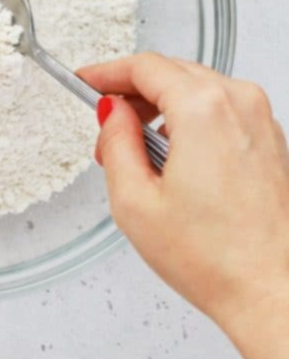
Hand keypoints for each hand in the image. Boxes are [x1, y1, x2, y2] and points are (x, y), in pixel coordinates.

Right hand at [78, 53, 288, 358]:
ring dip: (161, 109)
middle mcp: (239, 104)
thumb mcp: (134, 201)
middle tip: (105, 128)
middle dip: (132, 95)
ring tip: (137, 156)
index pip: (145, 66)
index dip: (107, 71)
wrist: (272, 292)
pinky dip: (191, 122)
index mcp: (204, 109)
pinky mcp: (271, 140)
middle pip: (173, 72)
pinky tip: (174, 161)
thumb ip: (116, 142)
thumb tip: (111, 115)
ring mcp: (261, 120)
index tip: (87, 81)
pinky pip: (222, 110)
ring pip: (197, 89)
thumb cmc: (216, 258)